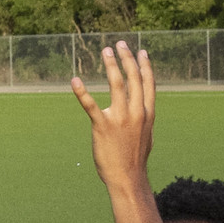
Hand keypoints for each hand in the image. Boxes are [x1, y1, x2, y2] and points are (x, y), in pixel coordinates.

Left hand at [70, 41, 154, 192]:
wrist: (128, 178)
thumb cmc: (135, 159)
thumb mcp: (147, 136)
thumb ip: (144, 119)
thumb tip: (144, 109)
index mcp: (147, 114)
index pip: (148, 84)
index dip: (145, 66)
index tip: (141, 52)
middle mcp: (136, 112)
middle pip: (134, 78)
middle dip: (127, 58)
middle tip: (119, 44)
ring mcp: (120, 118)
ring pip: (117, 84)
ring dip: (111, 65)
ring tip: (106, 51)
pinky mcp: (102, 126)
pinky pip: (90, 105)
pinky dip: (81, 92)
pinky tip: (75, 80)